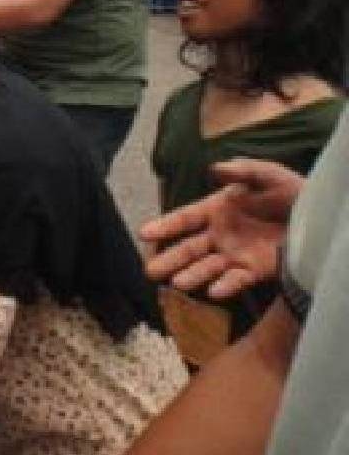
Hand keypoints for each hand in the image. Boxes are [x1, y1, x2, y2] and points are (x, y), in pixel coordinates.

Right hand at [141, 159, 302, 299]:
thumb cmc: (289, 191)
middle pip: (188, 248)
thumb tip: (214, 169)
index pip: (184, 219)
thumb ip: (241, 171)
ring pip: (207, 267)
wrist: (317, 216)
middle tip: (149, 271)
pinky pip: (236, 280)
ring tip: (176, 283)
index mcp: (216, 210)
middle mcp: (219, 235)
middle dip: (168, 259)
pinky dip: (225, 286)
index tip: (143, 233)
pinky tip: (213, 292)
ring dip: (192, 275)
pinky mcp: (254, 271)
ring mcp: (234, 254)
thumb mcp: (266, 175)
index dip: (164, 225)